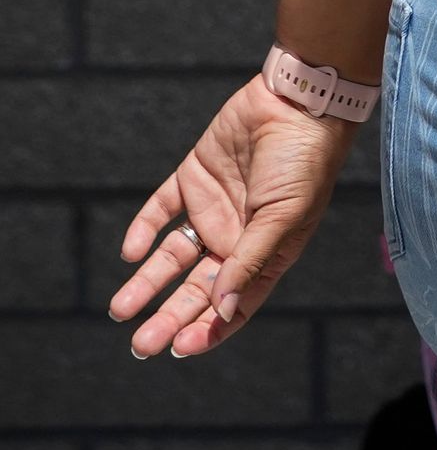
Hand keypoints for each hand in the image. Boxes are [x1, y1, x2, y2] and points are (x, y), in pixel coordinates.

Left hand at [112, 75, 351, 358]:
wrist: (297, 102)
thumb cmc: (304, 163)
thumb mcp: (283, 218)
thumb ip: (249, 262)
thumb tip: (223, 310)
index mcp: (267, 254)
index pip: (234, 303)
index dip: (210, 328)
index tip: (180, 347)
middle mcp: (237, 237)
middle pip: (196, 288)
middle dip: (169, 317)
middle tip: (141, 344)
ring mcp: (213, 209)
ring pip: (172, 258)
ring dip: (146, 284)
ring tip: (120, 309)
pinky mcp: (193, 179)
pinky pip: (160, 212)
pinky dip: (142, 231)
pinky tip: (130, 253)